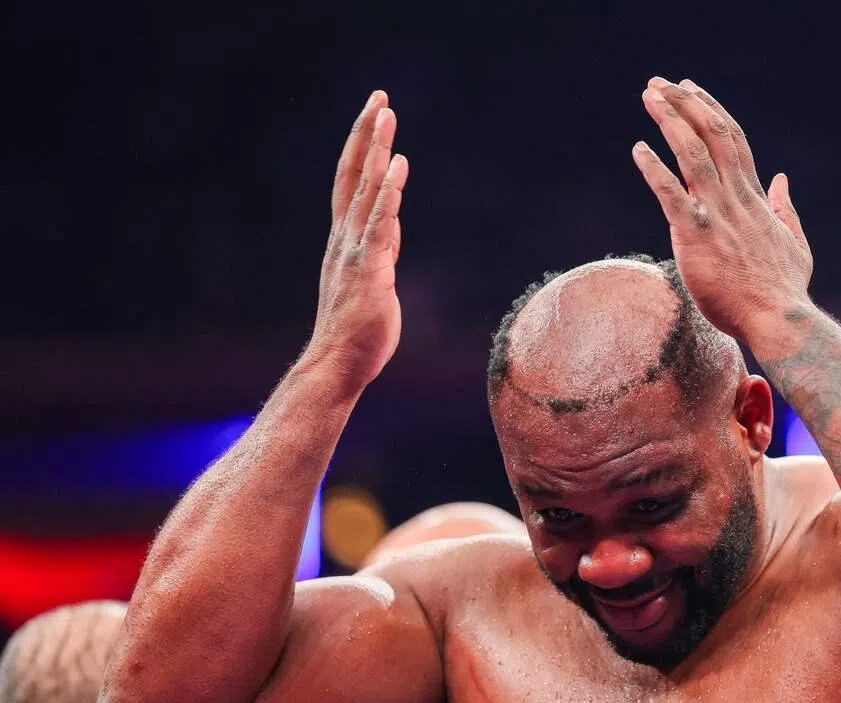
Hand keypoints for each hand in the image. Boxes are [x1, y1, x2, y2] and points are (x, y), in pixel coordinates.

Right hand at [308, 90, 408, 385]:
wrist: (339, 363)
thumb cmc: (358, 327)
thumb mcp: (374, 278)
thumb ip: (380, 248)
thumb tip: (392, 225)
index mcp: (345, 239)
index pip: (350, 182)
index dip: (361, 147)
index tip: (373, 115)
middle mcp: (344, 237)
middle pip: (353, 174)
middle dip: (366, 134)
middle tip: (379, 97)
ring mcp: (354, 251)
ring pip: (365, 190)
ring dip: (376, 151)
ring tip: (387, 115)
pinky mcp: (369, 268)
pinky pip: (379, 223)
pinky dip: (388, 192)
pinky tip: (398, 165)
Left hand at [633, 77, 812, 342]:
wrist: (778, 318)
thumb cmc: (784, 290)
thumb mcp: (795, 242)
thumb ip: (785, 209)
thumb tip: (780, 179)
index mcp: (754, 199)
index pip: (734, 141)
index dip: (711, 110)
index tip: (692, 90)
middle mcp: (736, 198)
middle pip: (712, 135)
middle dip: (685, 103)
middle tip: (659, 83)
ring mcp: (717, 214)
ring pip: (693, 153)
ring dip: (670, 120)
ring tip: (648, 96)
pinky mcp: (697, 235)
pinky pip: (671, 194)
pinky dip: (654, 168)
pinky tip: (638, 149)